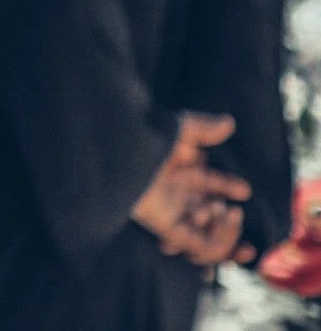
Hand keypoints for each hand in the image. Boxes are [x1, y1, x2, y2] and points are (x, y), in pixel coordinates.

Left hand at [132, 112, 255, 266]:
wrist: (120, 154)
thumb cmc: (147, 138)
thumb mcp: (179, 129)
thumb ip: (204, 128)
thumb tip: (229, 121)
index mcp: (177, 170)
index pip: (207, 182)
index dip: (228, 186)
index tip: (245, 190)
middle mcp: (175, 193)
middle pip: (208, 211)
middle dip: (229, 217)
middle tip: (235, 210)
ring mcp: (170, 211)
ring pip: (205, 232)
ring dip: (223, 228)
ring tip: (224, 210)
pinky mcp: (165, 225)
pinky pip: (196, 244)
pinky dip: (214, 241)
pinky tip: (216, 222)